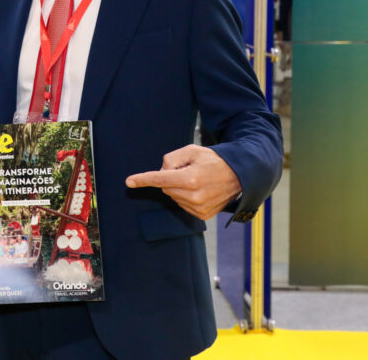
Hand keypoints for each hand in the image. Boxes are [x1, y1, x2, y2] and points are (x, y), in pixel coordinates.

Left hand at [125, 144, 241, 220]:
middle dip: (170, 178)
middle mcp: (194, 196)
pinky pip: (182, 205)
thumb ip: (171, 159)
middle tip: (188, 170)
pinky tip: (199, 190)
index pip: (160, 179)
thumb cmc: (213, 160)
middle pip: (165, 187)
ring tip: (197, 180)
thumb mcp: (191, 151)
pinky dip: (186, 197)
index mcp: (190, 178)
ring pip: (173, 197)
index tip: (129, 182)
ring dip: (179, 188)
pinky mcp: (202, 215)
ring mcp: (199, 208)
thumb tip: (160, 174)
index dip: (143, 180)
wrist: (238, 175)